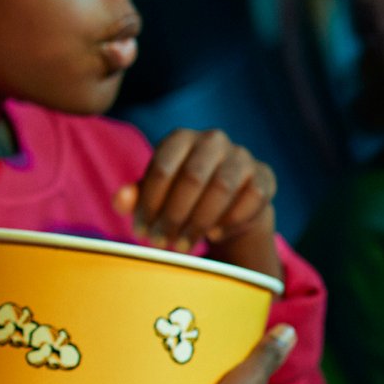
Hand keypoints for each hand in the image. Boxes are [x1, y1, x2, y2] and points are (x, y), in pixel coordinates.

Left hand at [115, 128, 281, 280]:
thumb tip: (120, 202)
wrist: (227, 198)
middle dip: (173, 216)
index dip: (149, 204)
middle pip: (192, 179)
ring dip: (199, 222)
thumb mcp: (154, 191)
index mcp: (180, 138)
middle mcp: (212, 140)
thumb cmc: (180, 191)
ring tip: (182, 245)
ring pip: (222, 189)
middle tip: (160, 243)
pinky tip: (213, 234)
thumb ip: (133, 194)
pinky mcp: (264, 175)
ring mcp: (241, 156)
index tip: (141, 231)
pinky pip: (251, 199)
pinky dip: (230, 220)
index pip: (162, 169)